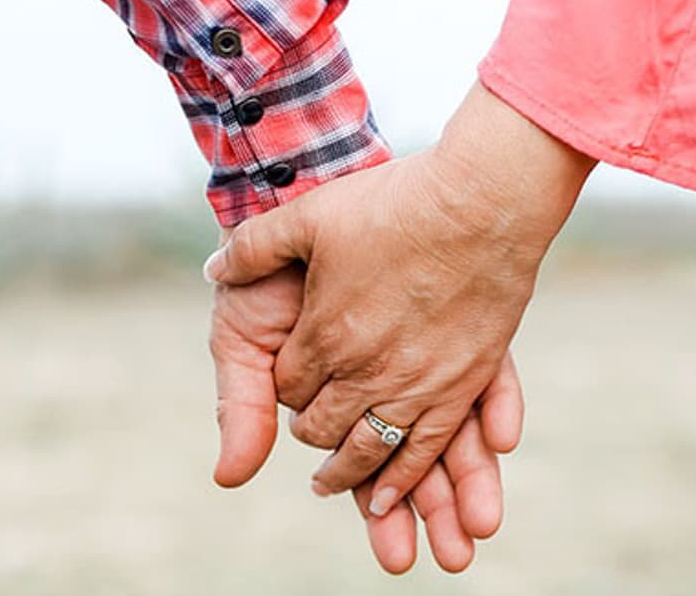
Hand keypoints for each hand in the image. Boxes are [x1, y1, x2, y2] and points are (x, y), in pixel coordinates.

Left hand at [205, 81, 594, 516]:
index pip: (287, 388)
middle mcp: (368, 370)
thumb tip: (212, 271)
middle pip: (324, 429)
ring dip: (348, 477)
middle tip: (308, 443)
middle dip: (311, 438)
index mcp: (325, 333)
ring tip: (332, 487)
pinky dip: (403, 478)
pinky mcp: (464, 384)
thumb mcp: (311, 215)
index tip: (290, 381)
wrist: (483, 199)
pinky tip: (386, 495)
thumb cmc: (396, 201)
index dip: (284, 387)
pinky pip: (426, 449)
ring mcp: (419, 382)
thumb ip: (254, 246)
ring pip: (371, 451)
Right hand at [208, 263, 525, 572]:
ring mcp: (429, 355)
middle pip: (416, 460)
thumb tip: (230, 477)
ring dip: (470, 481)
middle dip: (432, 512)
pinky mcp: (463, 322)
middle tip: (452, 560)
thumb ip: (242, 405)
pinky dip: (498, 405)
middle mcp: (388, 383)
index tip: (400, 556)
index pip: (361, 467)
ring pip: (457, 431)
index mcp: (339, 398)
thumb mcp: (242, 336)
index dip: (378, 511)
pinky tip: (504, 438)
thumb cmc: (270, 273)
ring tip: (482, 531)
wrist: (308, 194)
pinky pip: (490, 373)